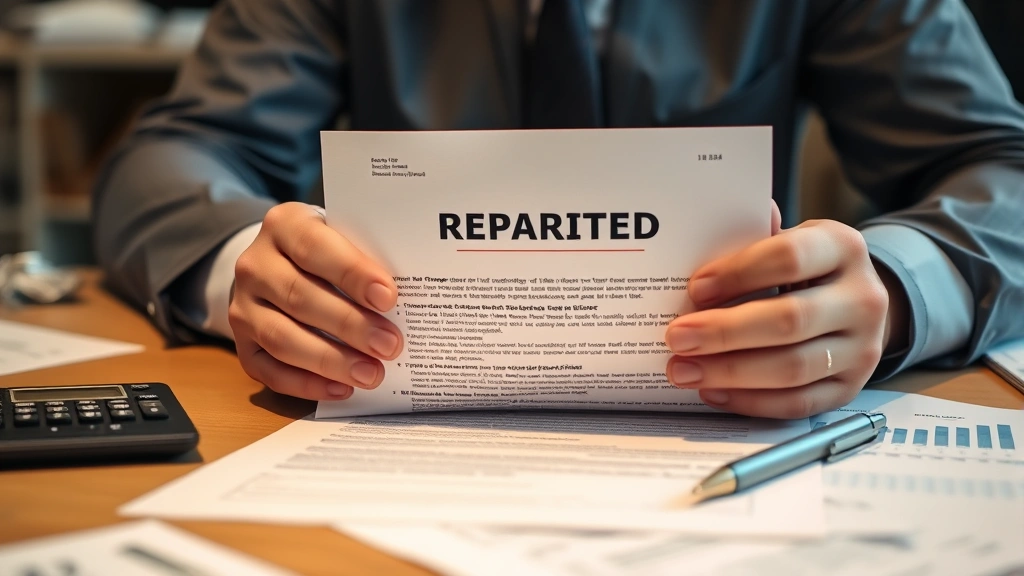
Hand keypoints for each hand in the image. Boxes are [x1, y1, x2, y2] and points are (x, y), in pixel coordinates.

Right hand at [229, 203, 403, 399]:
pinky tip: (342, 389)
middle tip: (390, 346)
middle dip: (350, 325)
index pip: (316, 247)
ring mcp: (243, 306)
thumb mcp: (344, 239)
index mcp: (285, 225)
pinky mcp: (242, 344)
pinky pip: (270, 371)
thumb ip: (367, 259)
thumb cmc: (329, 253)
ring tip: (371, 374)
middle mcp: (255, 264)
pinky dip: (307, 384)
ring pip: (282, 338)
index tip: (389, 297)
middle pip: (300, 297)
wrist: (281, 265)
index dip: (352, 273)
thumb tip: (414, 298)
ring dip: (330, 360)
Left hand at [664, 201, 907, 418]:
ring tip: (684, 369)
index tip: (695, 288)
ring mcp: (862, 348)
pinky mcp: (850, 388)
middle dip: (725, 332)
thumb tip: (701, 225)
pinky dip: (750, 401)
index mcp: (843, 247)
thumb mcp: (789, 241)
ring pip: (793, 368)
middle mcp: (863, 298)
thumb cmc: (805, 270)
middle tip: (677, 337)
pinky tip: (714, 392)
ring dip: (730, 372)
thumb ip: (751, 237)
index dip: (739, 273)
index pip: (790, 257)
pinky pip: (797, 403)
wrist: (855, 306)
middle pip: (790, 320)